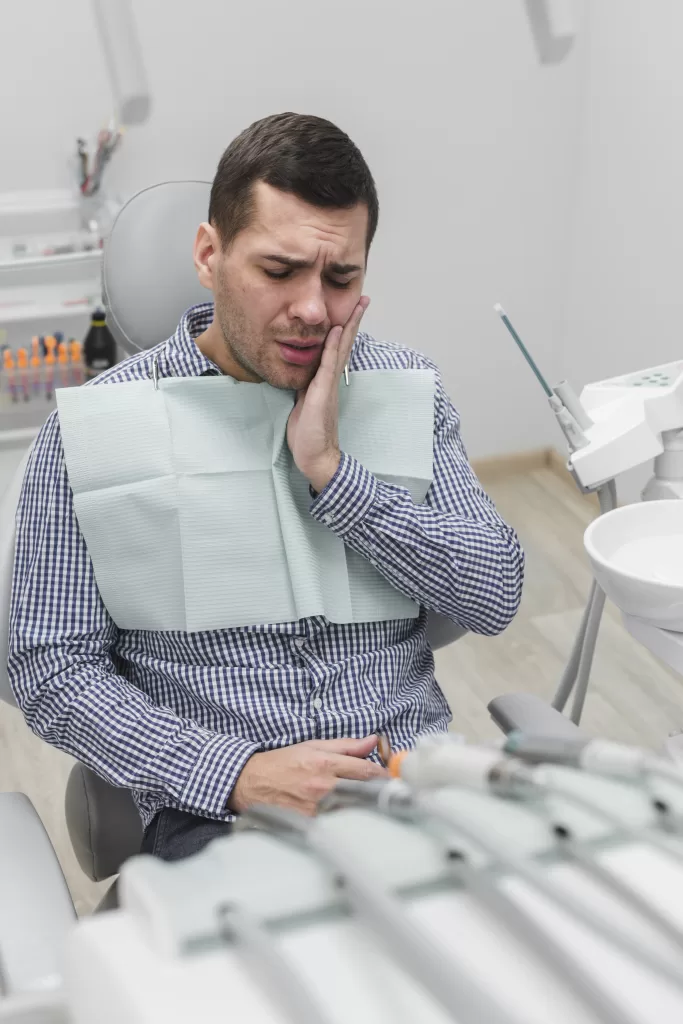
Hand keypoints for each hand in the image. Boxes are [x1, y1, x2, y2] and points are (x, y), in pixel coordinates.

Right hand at [228, 735, 385, 816]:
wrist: (251, 783)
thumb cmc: (281, 763)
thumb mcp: (313, 746)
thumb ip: (345, 746)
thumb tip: (372, 741)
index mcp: (325, 764)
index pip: (367, 771)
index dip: (383, 776)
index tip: (389, 778)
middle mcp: (322, 786)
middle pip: (364, 793)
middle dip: (377, 793)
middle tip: (385, 794)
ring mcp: (316, 808)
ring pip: (352, 810)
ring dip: (363, 808)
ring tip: (368, 806)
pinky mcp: (309, 823)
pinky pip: (336, 823)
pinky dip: (345, 820)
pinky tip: (347, 818)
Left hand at [287, 297, 370, 492]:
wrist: (315, 457)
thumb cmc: (308, 435)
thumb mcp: (302, 404)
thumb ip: (305, 387)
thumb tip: (301, 374)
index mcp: (325, 382)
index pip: (336, 350)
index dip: (344, 330)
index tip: (351, 311)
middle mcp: (331, 380)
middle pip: (344, 345)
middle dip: (353, 322)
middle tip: (364, 300)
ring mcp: (329, 386)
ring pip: (340, 350)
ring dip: (349, 327)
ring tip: (358, 306)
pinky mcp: (322, 394)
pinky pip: (328, 366)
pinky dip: (333, 347)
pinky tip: (337, 331)